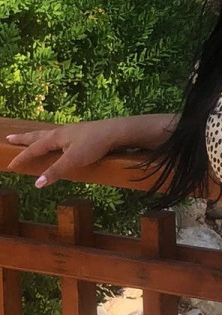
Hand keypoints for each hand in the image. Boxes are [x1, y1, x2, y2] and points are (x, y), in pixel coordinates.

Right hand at [4, 120, 124, 188]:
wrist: (117, 131)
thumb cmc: (94, 144)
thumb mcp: (73, 160)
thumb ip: (55, 171)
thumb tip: (36, 184)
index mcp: (56, 138)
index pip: (34, 149)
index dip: (22, 158)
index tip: (10, 165)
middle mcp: (61, 131)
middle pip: (38, 136)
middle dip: (24, 138)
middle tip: (10, 137)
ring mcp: (72, 130)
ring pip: (49, 133)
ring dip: (37, 136)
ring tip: (31, 137)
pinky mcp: (83, 132)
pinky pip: (60, 134)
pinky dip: (52, 136)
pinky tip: (58, 139)